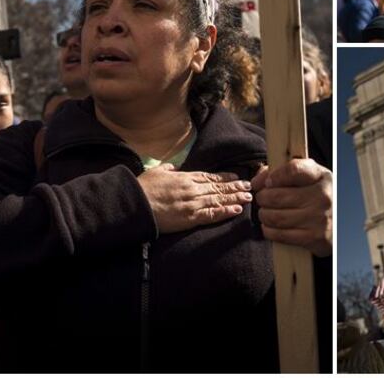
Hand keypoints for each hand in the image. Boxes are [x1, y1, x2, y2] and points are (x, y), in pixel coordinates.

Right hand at [136, 164, 251, 232]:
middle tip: (249, 186)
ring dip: (235, 198)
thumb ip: (168, 168)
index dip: (225, 177)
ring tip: (249, 197)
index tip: (236, 177)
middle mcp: (192, 189)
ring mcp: (193, 204)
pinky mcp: (190, 218)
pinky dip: (225, 212)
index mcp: (185, 177)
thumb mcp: (156, 171)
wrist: (134, 205)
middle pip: (218, 187)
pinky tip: (236, 210)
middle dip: (235, 187)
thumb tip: (175, 166)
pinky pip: (212, 215)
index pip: (210, 176)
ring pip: (219, 200)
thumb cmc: (142, 188)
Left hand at [252, 158, 332, 256]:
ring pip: (275, 217)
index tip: (268, 182)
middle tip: (263, 198)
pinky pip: (279, 234)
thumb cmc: (318, 196)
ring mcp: (318, 218)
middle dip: (263, 197)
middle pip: (276, 196)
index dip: (274, 175)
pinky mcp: (314, 237)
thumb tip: (257, 181)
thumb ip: (282, 171)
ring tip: (266, 212)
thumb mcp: (308, 177)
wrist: (340, 221)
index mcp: (321, 176)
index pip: (293, 170)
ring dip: (264, 215)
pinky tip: (272, 226)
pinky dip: (269, 230)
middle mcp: (322, 196)